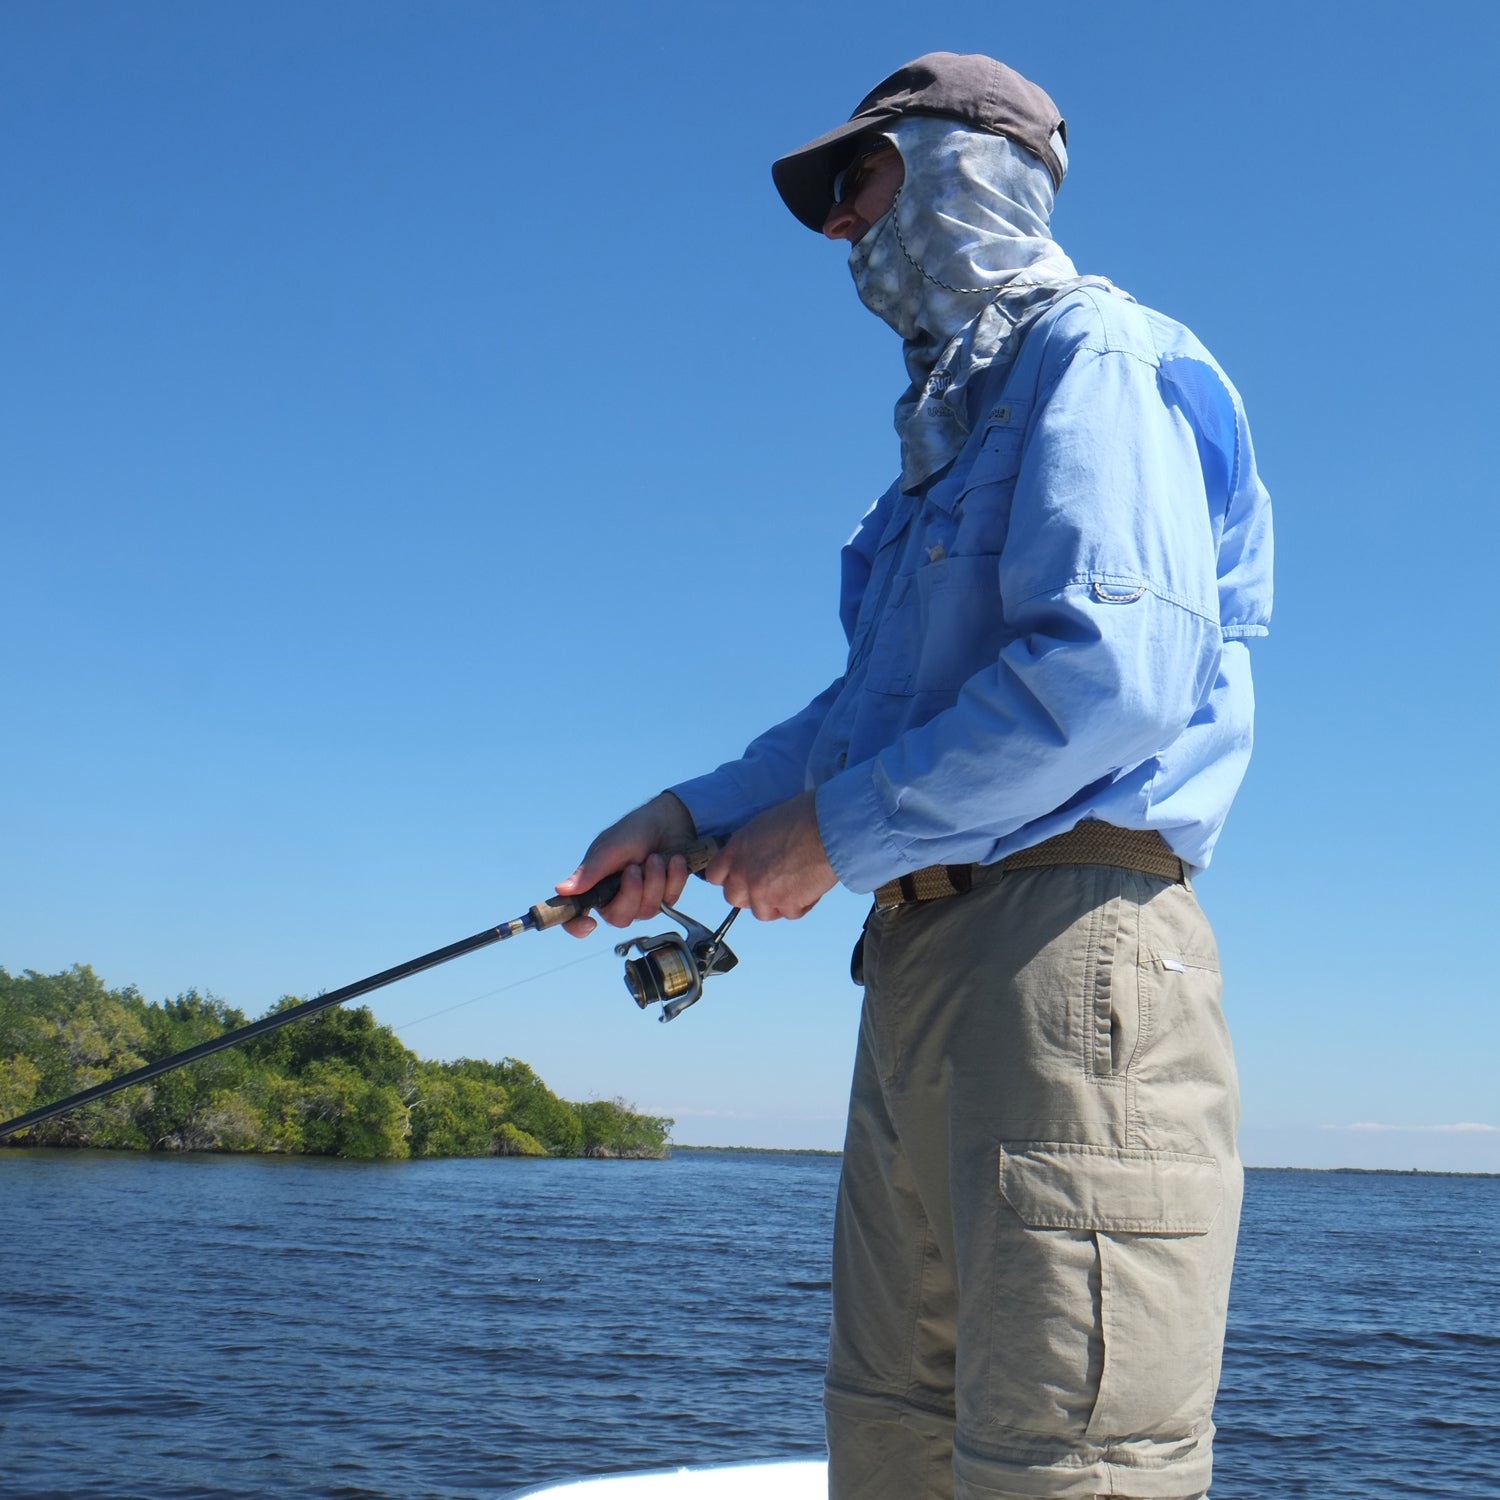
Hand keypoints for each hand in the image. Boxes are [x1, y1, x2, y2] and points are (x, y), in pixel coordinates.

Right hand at [554, 792, 697, 937]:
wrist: (669, 821)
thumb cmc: (634, 831)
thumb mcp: (610, 848)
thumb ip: (590, 871)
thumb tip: (561, 890)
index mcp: (595, 886)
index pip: (577, 916)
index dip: (577, 926)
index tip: (588, 923)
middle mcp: (616, 898)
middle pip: (619, 918)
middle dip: (631, 892)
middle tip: (635, 867)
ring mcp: (641, 901)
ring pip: (647, 910)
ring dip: (654, 880)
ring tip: (655, 857)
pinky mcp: (665, 898)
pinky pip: (669, 900)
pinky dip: (673, 878)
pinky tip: (673, 860)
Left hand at [703, 790, 836, 921]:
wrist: (829, 829)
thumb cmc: (805, 817)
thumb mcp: (766, 824)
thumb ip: (752, 846)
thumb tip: (756, 858)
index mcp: (737, 848)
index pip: (715, 875)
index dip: (730, 878)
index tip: (743, 878)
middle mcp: (744, 872)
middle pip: (734, 898)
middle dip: (751, 894)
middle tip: (772, 884)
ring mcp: (762, 892)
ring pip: (762, 911)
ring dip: (777, 902)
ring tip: (796, 884)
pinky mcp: (785, 905)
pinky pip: (789, 913)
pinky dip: (801, 904)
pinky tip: (811, 885)